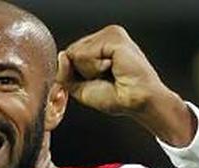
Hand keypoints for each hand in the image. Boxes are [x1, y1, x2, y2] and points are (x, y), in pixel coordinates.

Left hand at [57, 25, 194, 145]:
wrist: (136, 102)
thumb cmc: (116, 97)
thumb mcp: (80, 88)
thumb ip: (65, 73)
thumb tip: (61, 55)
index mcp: (101, 44)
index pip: (70, 54)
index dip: (76, 73)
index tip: (97, 81)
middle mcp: (106, 36)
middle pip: (71, 52)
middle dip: (82, 72)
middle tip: (106, 78)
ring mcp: (111, 34)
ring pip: (76, 53)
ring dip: (89, 71)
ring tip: (111, 72)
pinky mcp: (114, 38)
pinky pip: (85, 54)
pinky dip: (94, 68)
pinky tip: (113, 68)